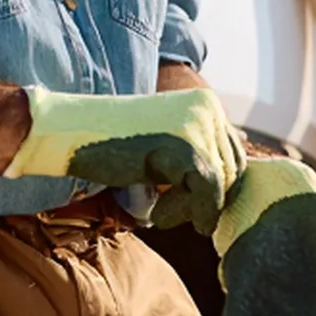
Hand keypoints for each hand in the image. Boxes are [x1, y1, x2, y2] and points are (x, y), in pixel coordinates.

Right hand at [2, 87, 246, 234]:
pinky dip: (183, 212)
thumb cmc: (116, 140)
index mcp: (206, 102)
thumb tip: (242, 161)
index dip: (215, 188)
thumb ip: (202, 145)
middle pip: (232, 172)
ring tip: (162, 213)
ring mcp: (198, 127)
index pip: (235, 155)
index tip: (185, 202)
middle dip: (206, 201)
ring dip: (193, 209)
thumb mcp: (166, 137)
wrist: (73, 132)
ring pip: (220, 186)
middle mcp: (208, 109)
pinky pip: (206, 195)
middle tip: (170, 211)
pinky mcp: (185, 150)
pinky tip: (156, 213)